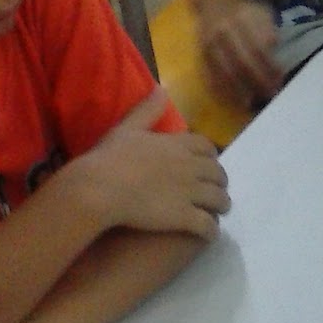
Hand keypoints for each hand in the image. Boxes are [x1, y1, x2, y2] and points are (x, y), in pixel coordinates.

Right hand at [78, 86, 231, 236]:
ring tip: (217, 213)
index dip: (211, 157)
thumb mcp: (128, 127)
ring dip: (221, 206)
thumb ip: (148, 109)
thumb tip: (161, 88)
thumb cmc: (109, 157)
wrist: (100, 188)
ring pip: (220, 200)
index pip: (207, 148)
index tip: (207, 164)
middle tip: (214, 190)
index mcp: (178, 145)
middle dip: (220, 182)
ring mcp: (190, 193)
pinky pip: (207, 226)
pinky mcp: (184, 217)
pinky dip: (211, 231)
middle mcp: (190, 167)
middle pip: (218, 174)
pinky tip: (208, 234)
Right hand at [199, 0, 283, 106]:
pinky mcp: (200, 53)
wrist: (214, 2)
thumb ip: (268, 28)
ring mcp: (210, 43)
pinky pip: (208, 74)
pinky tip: (230, 99)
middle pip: (241, 62)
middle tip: (269, 95)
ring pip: (224, 71)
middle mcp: (223, 31)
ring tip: (250, 103)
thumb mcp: (261, 12)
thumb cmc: (244, 12)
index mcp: (241, 20)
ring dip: (238, 90)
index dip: (269, 66)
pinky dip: (219, 89)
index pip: (258, 47)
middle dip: (257, 81)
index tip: (280, 80)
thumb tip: (273, 45)